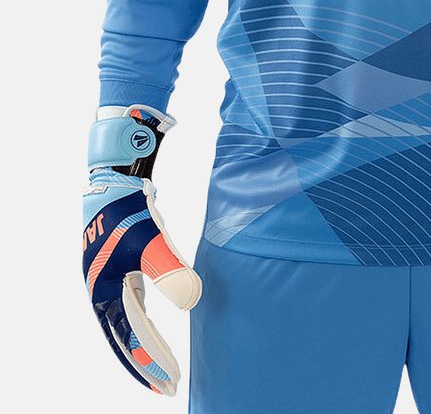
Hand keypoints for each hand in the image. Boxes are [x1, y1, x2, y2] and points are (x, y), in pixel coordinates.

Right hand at [82, 107, 201, 395]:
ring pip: (126, 324)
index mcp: (104, 292)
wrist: (114, 180)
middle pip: (125, 338)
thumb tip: (191, 298)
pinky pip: (129, 306)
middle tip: (168, 387)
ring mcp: (109, 280)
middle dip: (145, 364)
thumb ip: (169, 268)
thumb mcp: (150, 240)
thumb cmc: (128, 210)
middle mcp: (103, 291)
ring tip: (162, 367)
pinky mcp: (118, 268)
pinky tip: (152, 329)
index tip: (171, 382)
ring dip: (143, 345)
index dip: (150, 362)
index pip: (130, 337)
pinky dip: (141, 323)